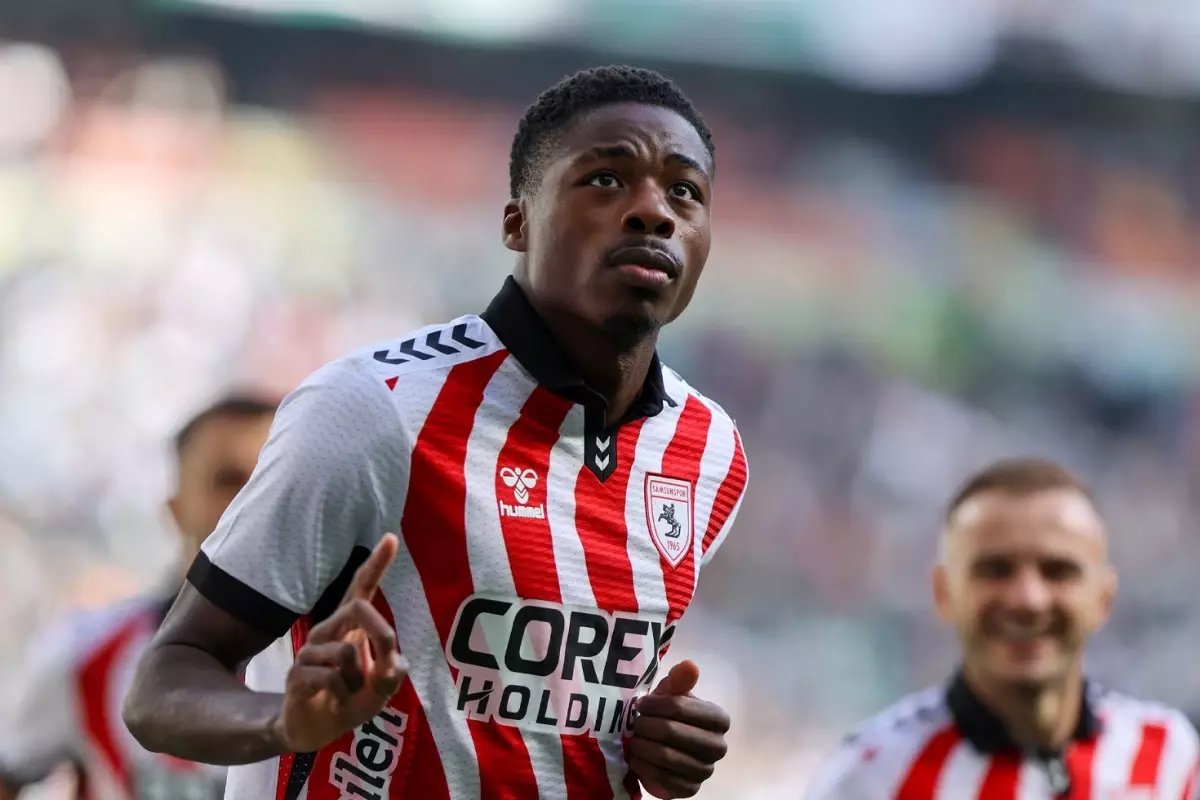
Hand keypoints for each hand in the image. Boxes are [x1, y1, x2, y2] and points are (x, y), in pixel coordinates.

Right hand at [273, 534, 406, 752]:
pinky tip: (334, 700)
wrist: (314, 729)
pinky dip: (342, 695)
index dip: (376, 564)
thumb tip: (394, 663)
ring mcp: (310, 651)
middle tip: (387, 666)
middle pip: (358, 608)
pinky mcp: (297, 674)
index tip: (390, 538)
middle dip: (381, 633)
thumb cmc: (350, 699)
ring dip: (359, 681)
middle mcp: (329, 631)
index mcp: (351, 627)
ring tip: (349, 693)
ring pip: (346, 652)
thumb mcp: (380, 689)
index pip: (362, 588)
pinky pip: (330, 677)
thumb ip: (392, 674)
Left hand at [628, 660, 729, 798]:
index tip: (640, 705)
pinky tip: (636, 759)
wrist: (664, 747)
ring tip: (634, 740)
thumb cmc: (670, 716)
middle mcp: (718, 746)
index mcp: (718, 719)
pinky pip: (663, 779)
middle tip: (635, 724)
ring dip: (643, 746)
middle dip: (647, 726)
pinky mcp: (690, 789)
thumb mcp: (673, 695)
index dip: (656, 705)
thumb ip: (680, 681)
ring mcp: (705, 770)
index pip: (682, 708)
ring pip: (665, 756)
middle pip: (672, 732)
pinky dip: (644, 767)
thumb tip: (690, 665)